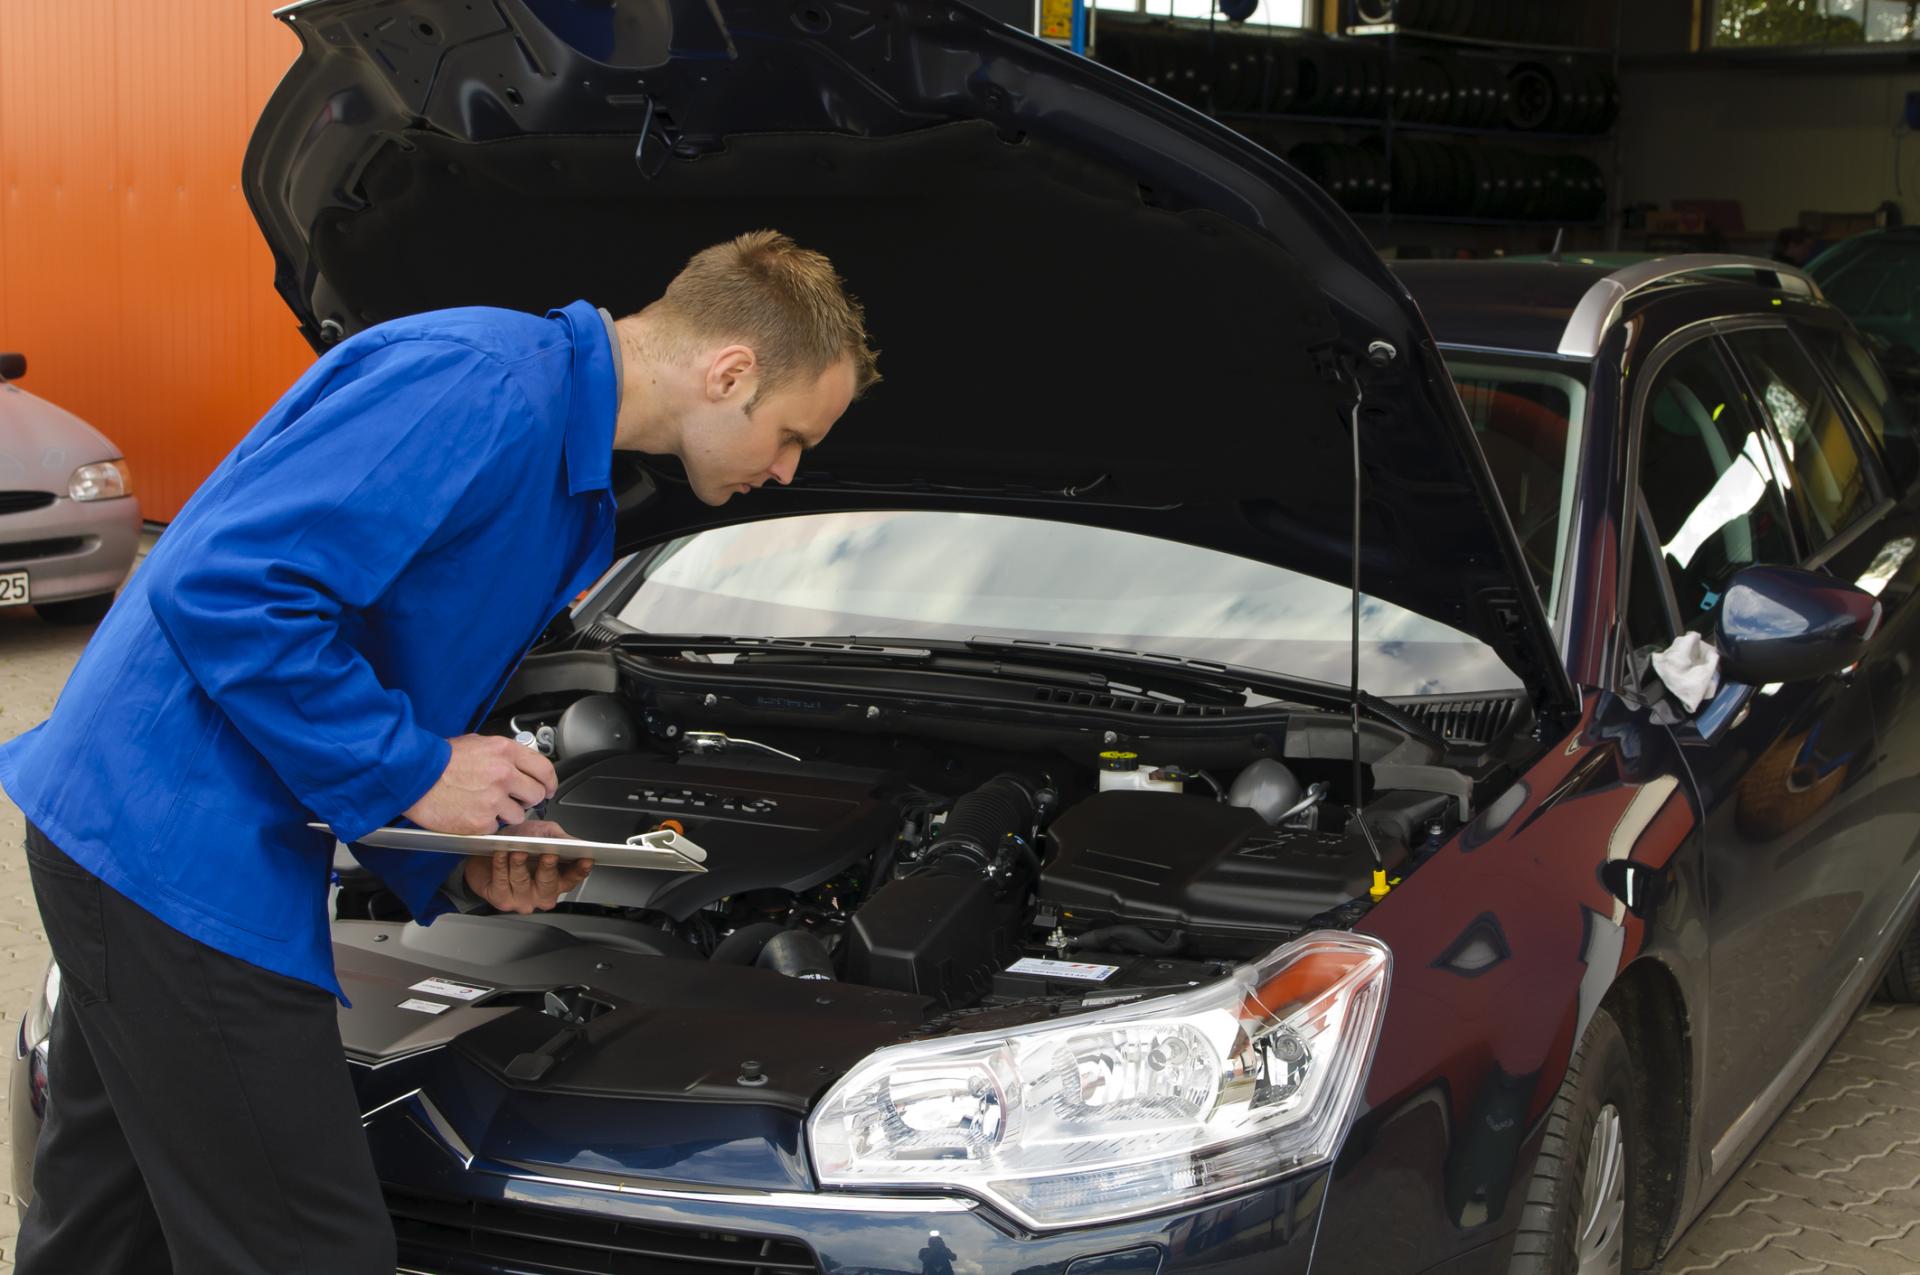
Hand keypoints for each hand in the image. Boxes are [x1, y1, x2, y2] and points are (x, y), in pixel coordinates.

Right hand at [404, 734, 557, 834]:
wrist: (413, 776)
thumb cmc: (439, 760)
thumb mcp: (476, 743)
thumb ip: (502, 754)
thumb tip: (519, 762)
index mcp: (505, 752)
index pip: (545, 769)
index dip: (549, 782)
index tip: (548, 788)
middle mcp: (504, 774)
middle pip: (536, 794)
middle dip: (527, 799)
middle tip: (513, 799)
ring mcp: (494, 799)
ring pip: (519, 815)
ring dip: (506, 814)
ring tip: (484, 804)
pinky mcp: (481, 821)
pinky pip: (496, 827)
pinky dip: (486, 824)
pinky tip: (471, 812)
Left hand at [463, 822, 592, 913]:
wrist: (486, 850)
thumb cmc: (517, 842)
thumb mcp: (543, 833)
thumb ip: (561, 838)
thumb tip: (577, 844)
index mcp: (556, 879)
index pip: (573, 878)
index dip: (580, 870)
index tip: (585, 859)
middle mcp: (541, 894)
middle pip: (549, 886)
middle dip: (549, 869)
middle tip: (550, 855)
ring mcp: (521, 899)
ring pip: (523, 883)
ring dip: (520, 865)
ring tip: (519, 851)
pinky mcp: (500, 899)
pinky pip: (501, 882)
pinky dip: (501, 866)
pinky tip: (501, 854)